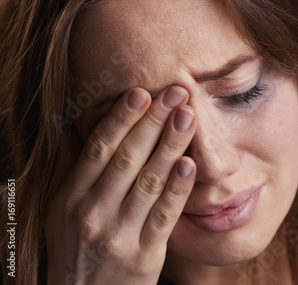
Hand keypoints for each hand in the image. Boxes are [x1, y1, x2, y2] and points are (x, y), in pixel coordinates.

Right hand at [45, 86, 195, 284]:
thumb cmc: (75, 246)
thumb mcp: (59, 208)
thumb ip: (69, 167)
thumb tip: (69, 127)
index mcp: (71, 196)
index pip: (99, 149)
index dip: (121, 119)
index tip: (141, 93)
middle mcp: (93, 212)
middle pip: (127, 159)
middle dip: (153, 122)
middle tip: (176, 93)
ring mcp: (120, 234)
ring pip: (148, 182)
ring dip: (170, 145)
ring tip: (188, 116)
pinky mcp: (145, 254)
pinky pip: (164, 216)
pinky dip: (177, 188)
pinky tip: (189, 163)